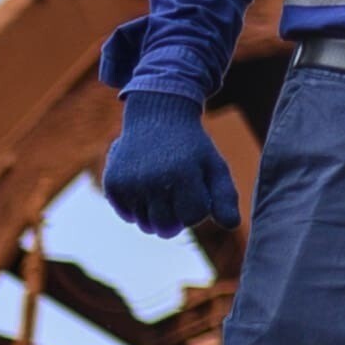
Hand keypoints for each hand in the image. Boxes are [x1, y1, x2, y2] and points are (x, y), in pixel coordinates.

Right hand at [98, 92, 236, 242]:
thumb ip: (225, 196)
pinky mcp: (112, 184)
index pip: (192, 218)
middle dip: (177, 217)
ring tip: (163, 188)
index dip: (198, 209)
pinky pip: (127, 215)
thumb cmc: (192, 148)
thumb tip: (231, 225)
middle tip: (180, 194)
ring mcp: (129, 183)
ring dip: (157, 213)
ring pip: (145, 224)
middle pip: (166, 228)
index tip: (197, 190)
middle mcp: (152, 180)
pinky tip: (145, 186)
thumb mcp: (215, 166)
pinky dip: (137, 208)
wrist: (157, 117)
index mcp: (182, 175)